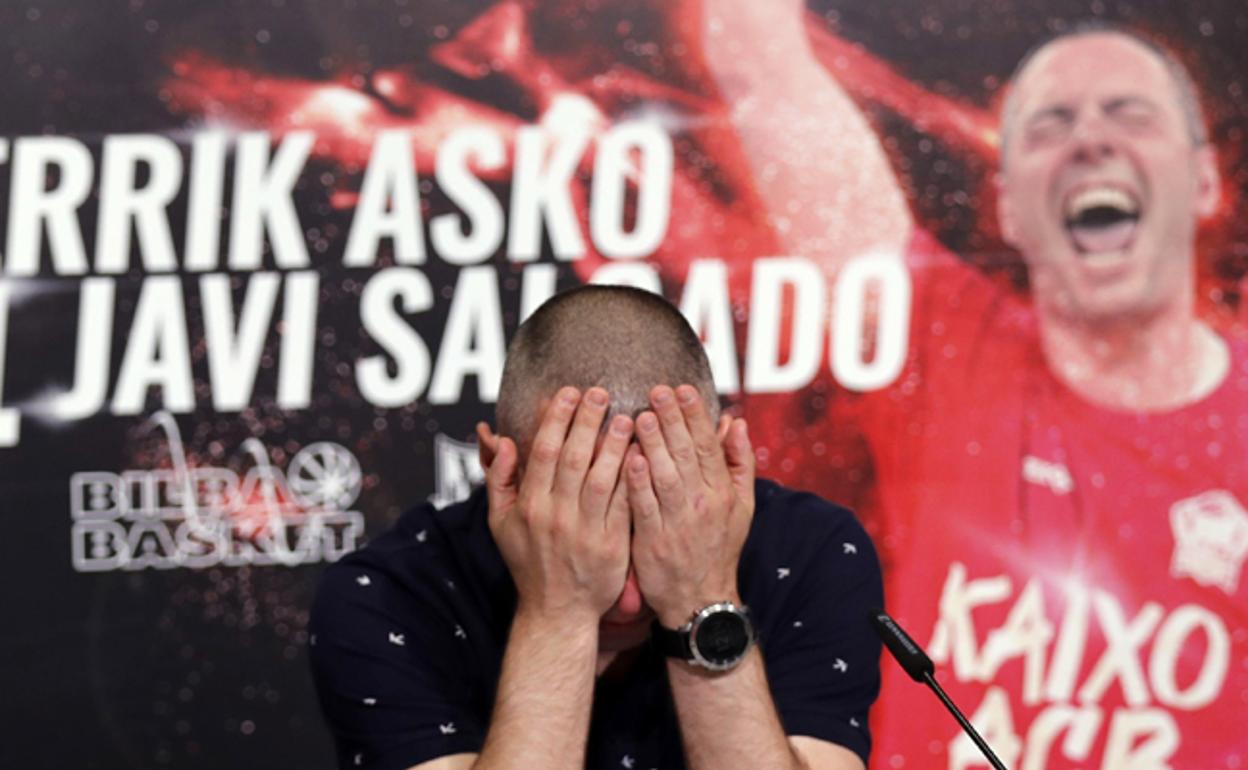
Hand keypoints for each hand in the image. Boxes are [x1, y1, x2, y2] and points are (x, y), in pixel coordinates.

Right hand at [481, 387, 633, 624]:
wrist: (556, 612)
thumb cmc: (529, 563)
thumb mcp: (500, 524)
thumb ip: (500, 481)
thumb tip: (504, 441)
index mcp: (529, 505)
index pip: (543, 451)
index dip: (557, 419)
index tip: (569, 393)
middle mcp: (555, 514)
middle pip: (573, 457)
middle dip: (587, 421)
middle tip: (600, 392)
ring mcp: (585, 530)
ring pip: (602, 477)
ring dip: (614, 444)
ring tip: (627, 416)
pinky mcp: (612, 545)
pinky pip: (624, 504)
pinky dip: (633, 478)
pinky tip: (643, 454)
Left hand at [626, 384, 754, 627]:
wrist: (701, 599)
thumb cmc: (718, 546)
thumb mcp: (741, 505)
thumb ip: (738, 461)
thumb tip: (735, 421)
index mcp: (722, 492)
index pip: (709, 446)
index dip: (696, 416)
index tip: (682, 389)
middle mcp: (703, 503)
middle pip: (687, 455)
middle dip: (673, 421)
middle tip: (657, 391)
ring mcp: (679, 522)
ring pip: (666, 476)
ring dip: (654, 445)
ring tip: (641, 416)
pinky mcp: (654, 540)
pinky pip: (645, 506)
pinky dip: (638, 482)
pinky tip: (629, 458)